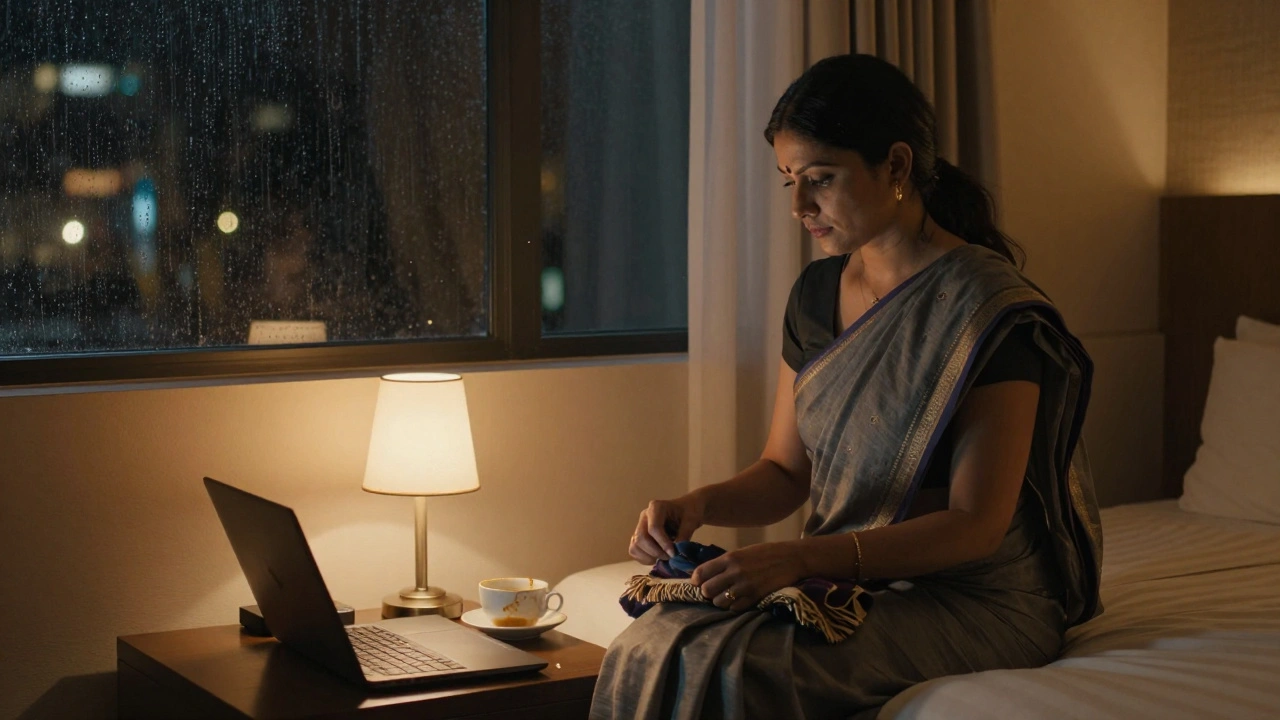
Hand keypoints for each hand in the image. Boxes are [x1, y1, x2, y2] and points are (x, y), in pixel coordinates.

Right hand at [629, 495, 704, 563]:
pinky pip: (634, 550)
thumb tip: (676, 553)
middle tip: (669, 557)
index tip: (673, 553)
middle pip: (641, 538)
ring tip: (664, 557)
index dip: (663, 543)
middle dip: (655, 552)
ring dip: (649, 556)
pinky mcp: (639, 536)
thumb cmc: (690, 512)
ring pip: (635, 545)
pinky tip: (657, 558)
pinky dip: (644, 558)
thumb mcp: (691, 521)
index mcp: (656, 507)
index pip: (654, 528)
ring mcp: (640, 526)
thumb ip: (684, 536)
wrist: (687, 510)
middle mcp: (644, 516)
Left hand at [690, 541, 804, 611]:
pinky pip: (735, 608)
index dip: (695, 580)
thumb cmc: (766, 554)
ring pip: (719, 602)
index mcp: (730, 558)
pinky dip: (734, 606)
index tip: (697, 583)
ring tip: (727, 596)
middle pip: (707, 590)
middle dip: (707, 592)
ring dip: (720, 601)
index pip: (701, 572)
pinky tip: (739, 600)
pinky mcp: (755, 597)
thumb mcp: (743, 552)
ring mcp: (745, 586)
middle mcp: (734, 572)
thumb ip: (725, 564)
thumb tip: (704, 575)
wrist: (791, 558)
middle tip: (714, 591)